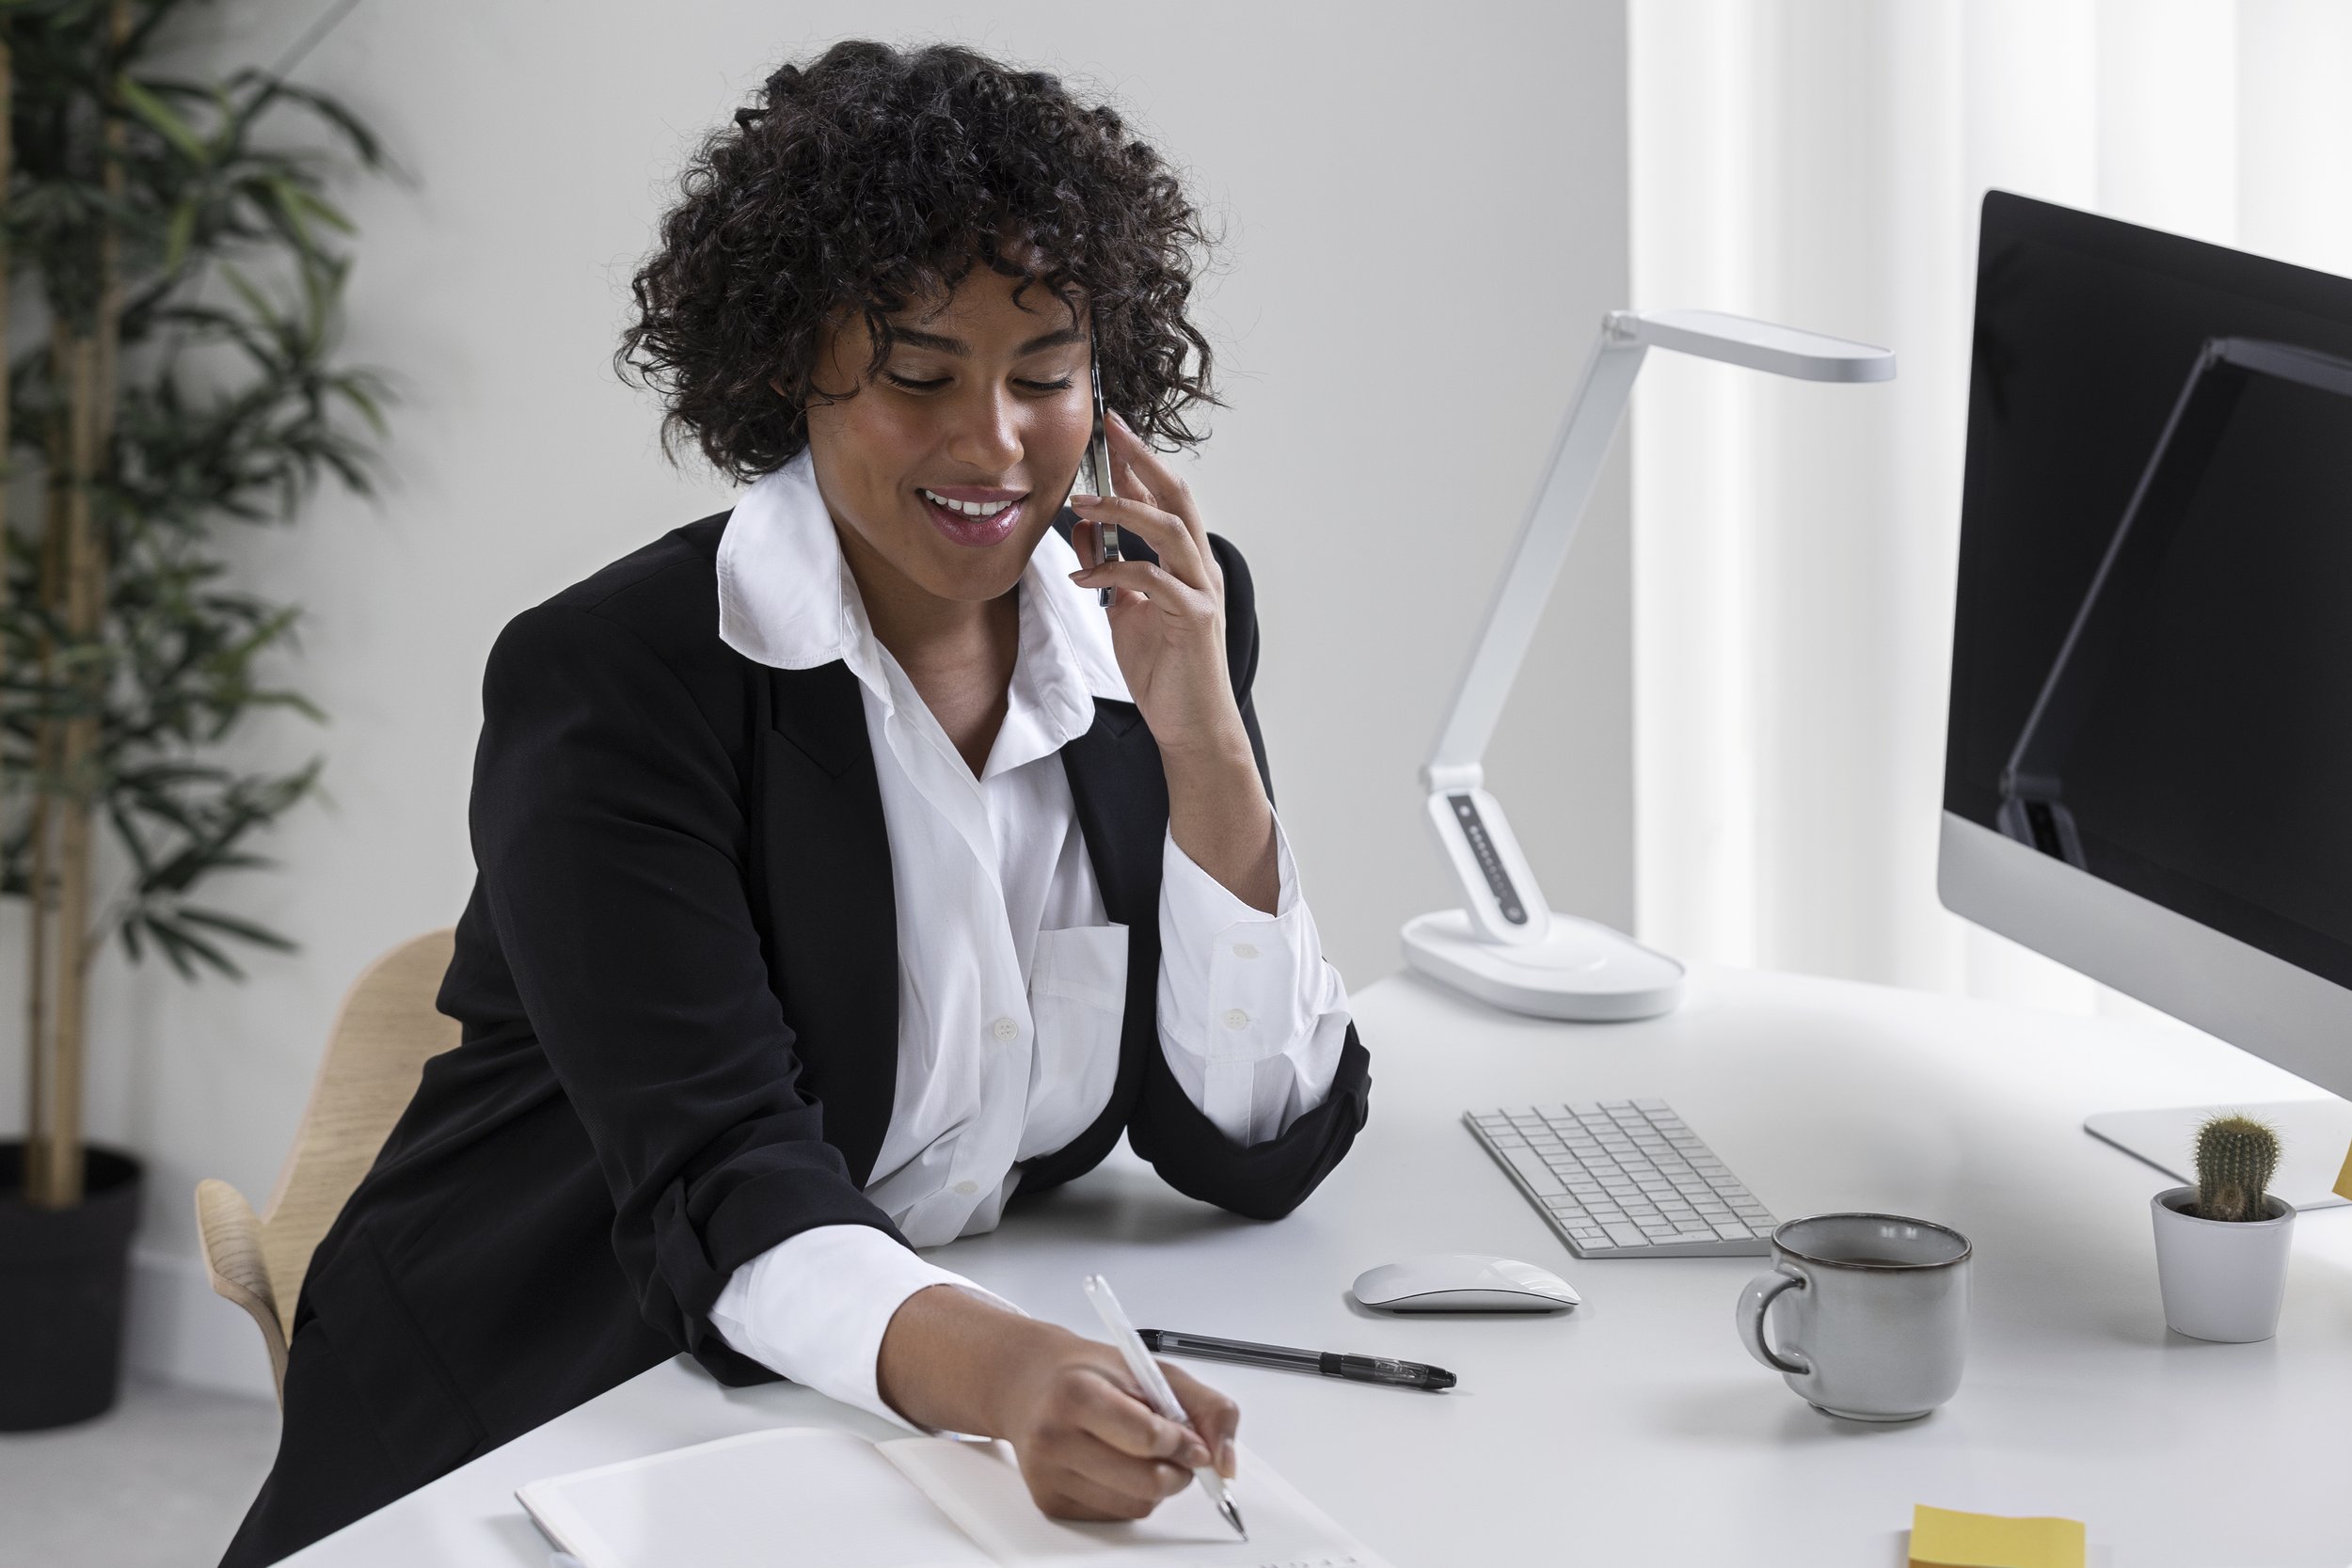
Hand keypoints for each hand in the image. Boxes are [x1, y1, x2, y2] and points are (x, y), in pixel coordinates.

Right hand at [877, 1288, 1239, 1521]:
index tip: (1195, 1444)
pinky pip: (1115, 1516)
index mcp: (1077, 1393)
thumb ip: (1204, 1405)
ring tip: (1144, 1454)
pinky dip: (1131, 1496)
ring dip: (1157, 1486)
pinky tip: (1117, 1466)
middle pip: (1146, 1481)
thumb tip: (1225, 1460)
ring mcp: (1048, 1474)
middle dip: (1178, 1471)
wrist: (1027, 1382)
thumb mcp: (1150, 1368)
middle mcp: (1054, 1436)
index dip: (1184, 1445)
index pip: (1148, 1437)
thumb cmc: (1089, 1373)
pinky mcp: (1049, 1501)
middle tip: (1180, 1452)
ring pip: (1135, 1506)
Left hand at [1067, 411, 1248, 761]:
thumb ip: (1111, 568)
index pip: (1165, 498)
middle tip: (1110, 430)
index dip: (1138, 463)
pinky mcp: (1194, 618)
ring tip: (1081, 501)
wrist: (1192, 725)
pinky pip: (1151, 580)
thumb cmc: (1165, 671)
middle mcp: (1200, 568)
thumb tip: (1086, 528)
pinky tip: (1083, 574)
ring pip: (1168, 529)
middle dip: (1141, 460)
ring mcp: (1201, 590)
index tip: (1111, 432)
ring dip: (1123, 509)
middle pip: (1176, 497)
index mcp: (1187, 562)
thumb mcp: (1125, 611)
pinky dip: (1114, 570)